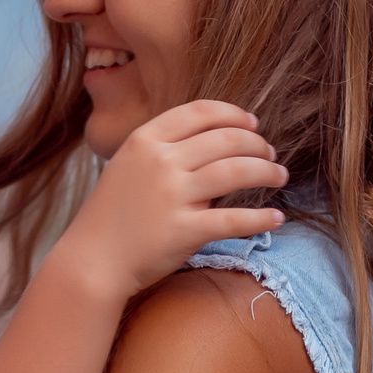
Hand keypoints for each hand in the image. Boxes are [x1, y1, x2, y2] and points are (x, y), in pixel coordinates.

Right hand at [51, 101, 287, 304]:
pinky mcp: (184, 230)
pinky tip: (276, 217)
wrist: (92, 261)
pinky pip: (233, 220)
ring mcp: (172, 196)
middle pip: (226, 139)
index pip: (200, 112)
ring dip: (267, 171)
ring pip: (236, 171)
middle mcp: (160, 162)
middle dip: (257, 144)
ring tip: (281, 176)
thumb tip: (215, 144)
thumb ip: (165, 152)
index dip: (234, 114)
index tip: (253, 124)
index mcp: (145, 140)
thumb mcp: (129, 167)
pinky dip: (261, 218)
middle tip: (271, 153)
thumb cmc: (112, 215)